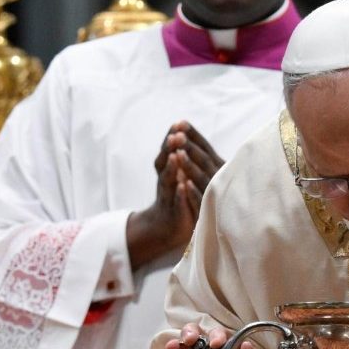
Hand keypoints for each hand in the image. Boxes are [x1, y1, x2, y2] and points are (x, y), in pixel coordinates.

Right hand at [127, 122, 225, 269]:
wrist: (168, 225)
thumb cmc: (178, 194)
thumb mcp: (180, 173)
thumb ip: (180, 155)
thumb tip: (183, 131)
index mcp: (168, 168)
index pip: (169, 149)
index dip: (173, 137)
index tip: (178, 123)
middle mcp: (165, 179)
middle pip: (166, 161)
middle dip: (171, 148)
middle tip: (175, 135)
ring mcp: (168, 195)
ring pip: (168, 179)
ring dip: (172, 167)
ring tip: (175, 156)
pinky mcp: (174, 210)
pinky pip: (176, 201)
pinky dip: (179, 193)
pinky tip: (182, 186)